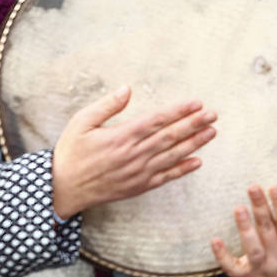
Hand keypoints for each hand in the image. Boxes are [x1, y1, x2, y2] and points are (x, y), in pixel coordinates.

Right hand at [52, 87, 216, 218]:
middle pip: (170, 136)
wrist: (63, 188)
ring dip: (194, 143)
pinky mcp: (139, 186)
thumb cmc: (72, 152)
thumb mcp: (82, 122)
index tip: (197, 103)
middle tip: (213, 115)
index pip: (157, 120)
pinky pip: (165, 177)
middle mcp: (134, 154)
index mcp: (122, 136)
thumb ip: (106, 106)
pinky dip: (182, 170)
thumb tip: (127, 89)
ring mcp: (139, 172)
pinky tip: (197, 161)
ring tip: (212, 132)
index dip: (179, 111)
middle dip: (194, 124)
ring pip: (173, 155)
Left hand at [211, 185, 276, 276]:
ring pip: (253, 249)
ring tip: (239, 209)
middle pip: (269, 231)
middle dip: (261, 208)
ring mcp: (260, 269)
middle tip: (253, 187)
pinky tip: (215, 240)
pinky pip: (232, 267)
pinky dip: (222, 255)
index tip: (275, 187)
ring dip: (245, 228)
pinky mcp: (244, 276)